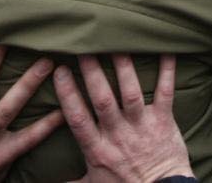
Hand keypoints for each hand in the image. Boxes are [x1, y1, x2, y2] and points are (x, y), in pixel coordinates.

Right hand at [54, 54, 191, 182]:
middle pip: (102, 99)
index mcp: (97, 148)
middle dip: (92, 71)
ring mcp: (141, 125)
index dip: (68, 94)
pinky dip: (166, 70)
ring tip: (116, 42)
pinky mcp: (163, 120)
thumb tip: (44, 182)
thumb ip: (69, 180)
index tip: (60, 71)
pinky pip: (165, 92)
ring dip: (123, 66)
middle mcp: (117, 134)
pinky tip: (166, 49)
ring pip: (130, 91)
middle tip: (84, 46)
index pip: (78, 118)